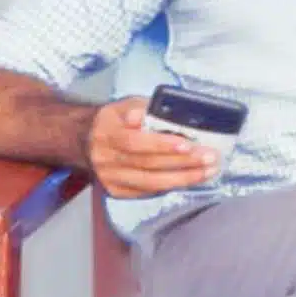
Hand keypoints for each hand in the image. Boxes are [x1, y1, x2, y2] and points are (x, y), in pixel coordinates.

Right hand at [87, 97, 219, 198]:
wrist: (85, 140)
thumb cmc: (115, 119)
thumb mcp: (125, 104)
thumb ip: (143, 107)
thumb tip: (158, 112)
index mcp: (109, 132)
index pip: (136, 141)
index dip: (162, 144)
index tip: (187, 144)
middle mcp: (107, 158)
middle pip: (148, 164)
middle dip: (183, 162)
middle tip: (210, 157)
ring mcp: (111, 177)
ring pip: (150, 182)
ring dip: (183, 178)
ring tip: (209, 171)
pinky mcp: (116, 191)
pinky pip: (147, 192)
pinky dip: (171, 186)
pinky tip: (191, 179)